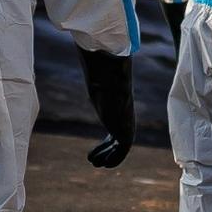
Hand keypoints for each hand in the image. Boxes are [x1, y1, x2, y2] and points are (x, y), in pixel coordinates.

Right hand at [79, 47, 137, 168]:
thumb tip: (84, 49)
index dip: (109, 140)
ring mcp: (126, 126)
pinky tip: (96, 161)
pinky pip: (120, 151)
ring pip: (119, 148)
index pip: (118, 126)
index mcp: (121, 108)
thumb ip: (94, 64)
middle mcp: (125, 118)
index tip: (98, 149)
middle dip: (108, 151)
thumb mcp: (96, 73)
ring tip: (93, 162)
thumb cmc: (104, 75)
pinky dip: (111, 158)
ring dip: (107, 157)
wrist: (112, 79)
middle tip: (94, 159)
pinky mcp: (125, 132)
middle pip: (120, 139)